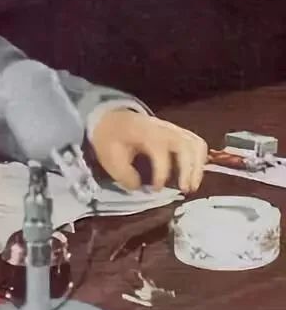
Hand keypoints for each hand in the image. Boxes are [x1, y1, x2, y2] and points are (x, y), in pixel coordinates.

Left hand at [90, 109, 207, 192]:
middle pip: (185, 145)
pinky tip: (192, 175)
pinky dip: (199, 160)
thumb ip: (125, 175)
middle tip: (184, 190)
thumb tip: (140, 187)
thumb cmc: (110, 139)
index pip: (160, 150)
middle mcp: (163, 128)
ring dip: (197, 167)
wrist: (111, 119)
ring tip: (191, 186)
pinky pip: (197, 143)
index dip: (161, 172)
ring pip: (196, 144)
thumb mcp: (109, 158)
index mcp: (144, 132)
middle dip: (188, 170)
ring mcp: (173, 128)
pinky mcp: (178, 132)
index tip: (155, 189)